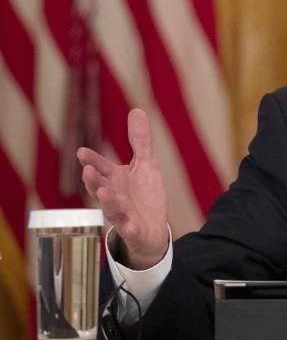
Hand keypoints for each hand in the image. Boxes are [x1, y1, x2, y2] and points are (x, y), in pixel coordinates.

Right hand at [77, 108, 169, 269]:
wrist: (152, 227)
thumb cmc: (144, 194)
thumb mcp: (146, 164)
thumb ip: (140, 141)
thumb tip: (137, 110)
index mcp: (114, 179)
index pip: (101, 167)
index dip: (92, 160)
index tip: (81, 152)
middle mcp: (114, 196)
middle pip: (100, 188)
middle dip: (93, 180)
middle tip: (88, 170)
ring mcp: (122, 214)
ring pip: (112, 209)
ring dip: (108, 201)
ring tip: (104, 193)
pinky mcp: (134, 230)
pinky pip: (130, 230)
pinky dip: (128, 228)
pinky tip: (129, 226)